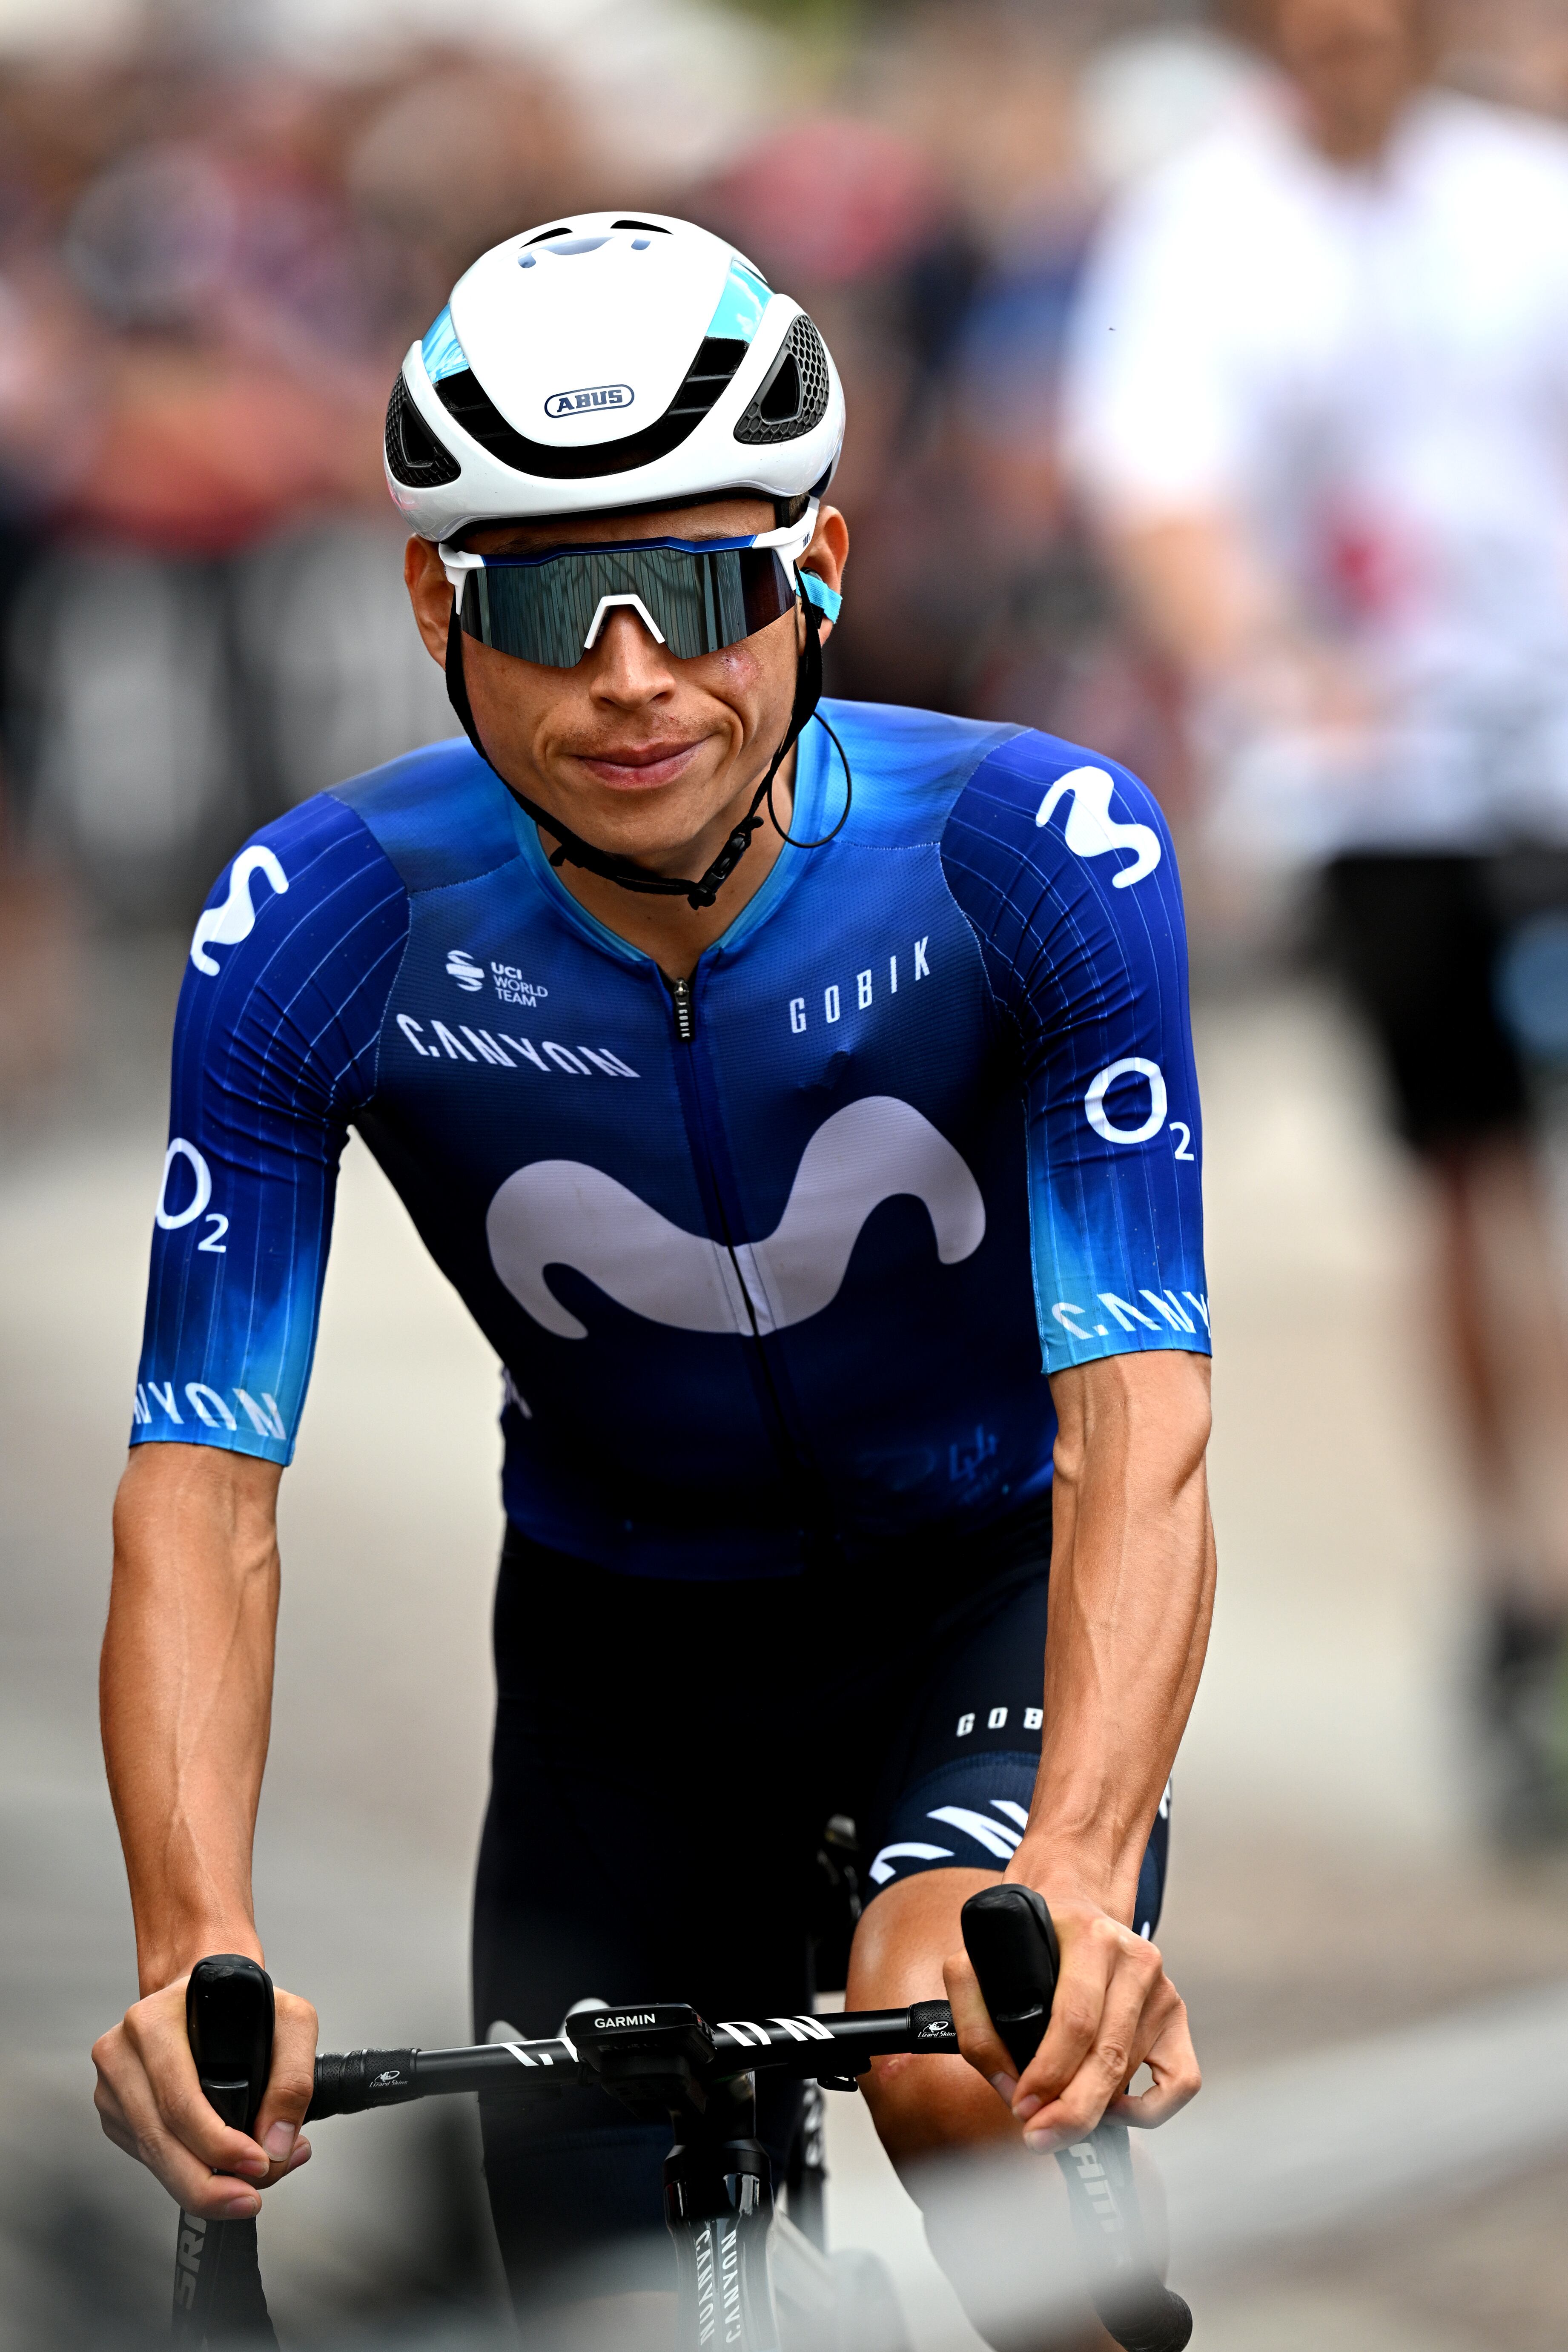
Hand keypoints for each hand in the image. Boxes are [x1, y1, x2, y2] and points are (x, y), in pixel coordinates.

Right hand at [92, 1975, 317, 2218]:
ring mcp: (112, 2084)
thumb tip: (276, 2144)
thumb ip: (295, 2079)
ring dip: (198, 2185)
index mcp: (154, 2021)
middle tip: (248, 2200)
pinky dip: (181, 2171)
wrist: (208, 1990)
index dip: (217, 2144)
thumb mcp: (291, 2020)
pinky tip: (215, 2170)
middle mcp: (122, 2051)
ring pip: (151, 2154)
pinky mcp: (114, 2110)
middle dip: (207, 2183)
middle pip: (160, 2138)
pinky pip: (145, 2155)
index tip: (257, 2165)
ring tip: (244, 2191)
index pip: (180, 2100)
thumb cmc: (244, 2002)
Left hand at [943, 1890, 1198, 2152]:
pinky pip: (1180, 2082)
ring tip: (1058, 2116)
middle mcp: (1133, 1959)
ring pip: (1130, 2074)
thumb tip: (1006, 2081)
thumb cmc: (1030, 1940)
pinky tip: (1111, 2109)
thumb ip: (974, 2014)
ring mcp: (1161, 1989)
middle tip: (1039, 2135)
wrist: (1078, 1904)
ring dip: (1093, 2110)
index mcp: (1089, 1937)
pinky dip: (1148, 2111)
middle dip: (1070, 2110)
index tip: (1021, 2105)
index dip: (1047, 2073)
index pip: (1075, 2020)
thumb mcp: (985, 1955)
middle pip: (1108, 2057)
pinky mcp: (1177, 2016)